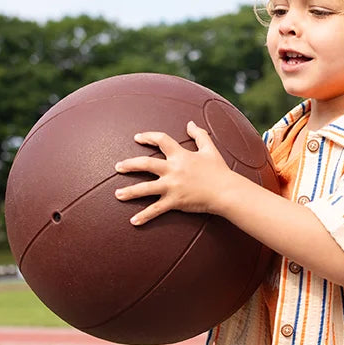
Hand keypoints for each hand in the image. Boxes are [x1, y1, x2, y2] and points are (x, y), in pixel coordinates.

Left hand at [114, 121, 234, 224]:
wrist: (226, 191)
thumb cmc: (219, 171)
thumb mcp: (210, 149)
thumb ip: (199, 134)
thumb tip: (189, 123)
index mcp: (180, 155)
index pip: (161, 140)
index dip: (148, 137)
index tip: (137, 138)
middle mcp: (173, 169)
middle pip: (145, 164)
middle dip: (129, 165)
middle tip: (118, 167)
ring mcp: (172, 186)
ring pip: (145, 188)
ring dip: (130, 192)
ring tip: (117, 194)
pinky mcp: (174, 201)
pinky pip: (156, 210)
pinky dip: (144, 216)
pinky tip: (133, 221)